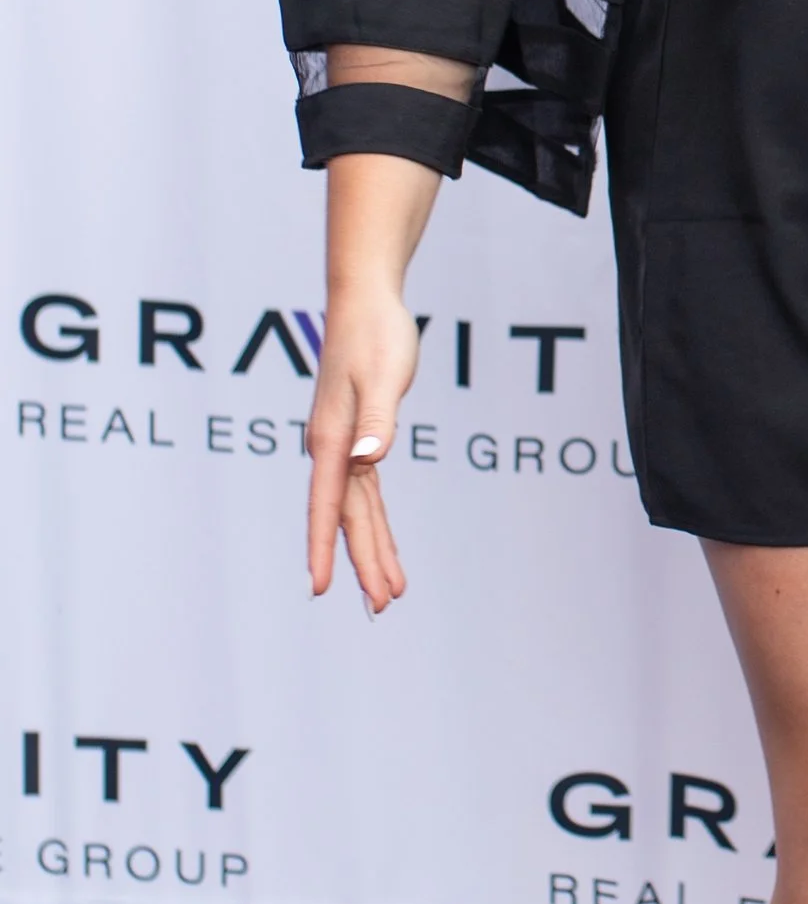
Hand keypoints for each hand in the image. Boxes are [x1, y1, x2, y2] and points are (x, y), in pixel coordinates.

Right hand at [307, 281, 421, 610]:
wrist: (365, 299)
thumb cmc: (376, 332)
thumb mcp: (384, 375)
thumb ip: (376, 419)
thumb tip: (368, 460)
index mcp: (333, 438)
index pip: (327, 505)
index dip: (324, 548)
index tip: (323, 587)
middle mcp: (332, 448)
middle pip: (347, 517)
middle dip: (364, 562)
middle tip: (382, 605)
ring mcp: (343, 444)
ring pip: (357, 510)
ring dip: (372, 548)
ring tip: (388, 590)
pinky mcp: (356, 436)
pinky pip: (364, 491)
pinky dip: (374, 520)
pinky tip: (380, 540)